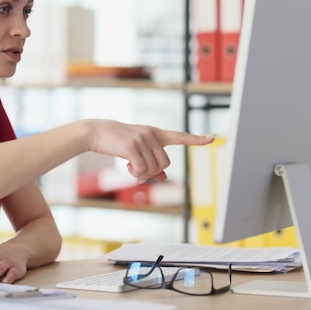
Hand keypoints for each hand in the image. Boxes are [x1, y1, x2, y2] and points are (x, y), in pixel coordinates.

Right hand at [86, 120, 214, 182]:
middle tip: (137, 170)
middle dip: (153, 171)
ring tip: (131, 167)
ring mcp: (143, 139)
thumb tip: (163, 177)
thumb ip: (152, 162)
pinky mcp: (132, 146)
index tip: (213, 138)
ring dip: (142, 174)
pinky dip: (135, 174)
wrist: (98, 132)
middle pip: (165, 163)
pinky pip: (141, 170)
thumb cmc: (118, 141)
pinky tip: (127, 167)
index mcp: (156, 133)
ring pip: (153, 168)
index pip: (180, 136)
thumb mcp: (137, 150)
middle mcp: (152, 134)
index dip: (197, 139)